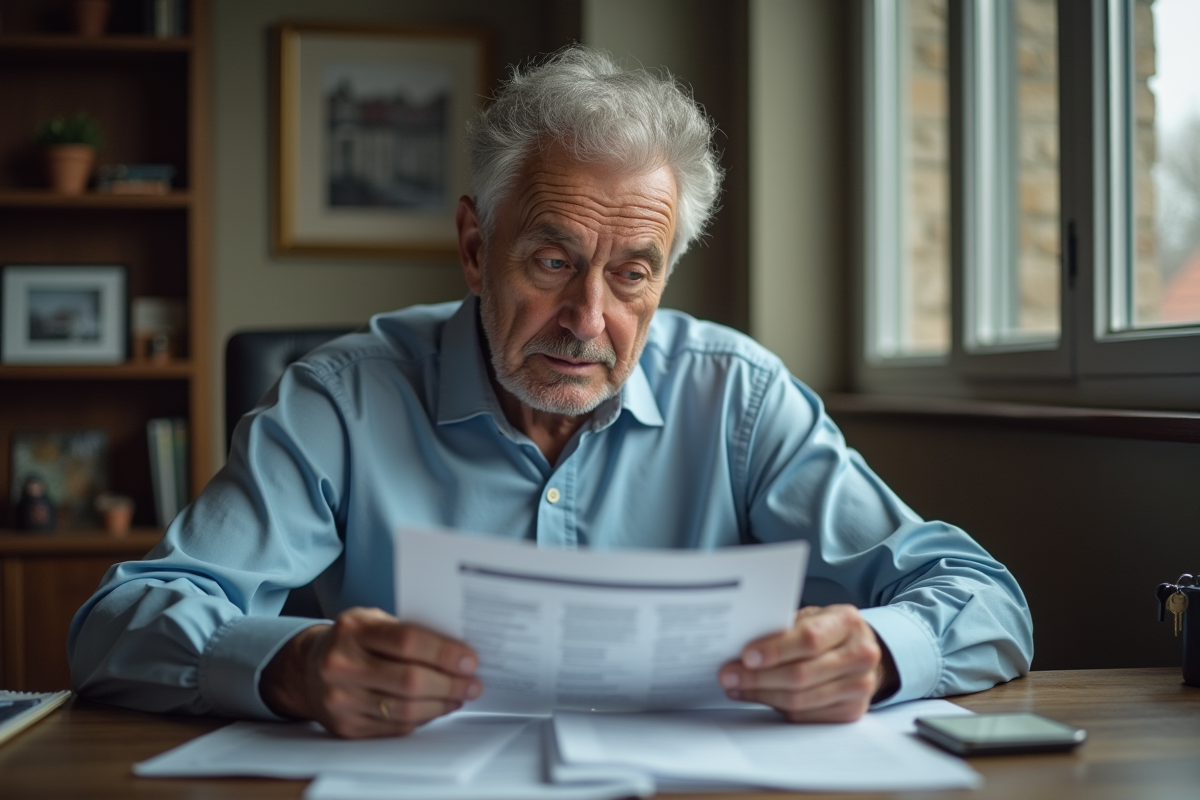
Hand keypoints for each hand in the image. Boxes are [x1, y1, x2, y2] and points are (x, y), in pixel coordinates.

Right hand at [261, 607, 480, 737]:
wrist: (307, 669)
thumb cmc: (351, 640)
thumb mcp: (372, 621)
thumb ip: (408, 631)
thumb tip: (458, 653)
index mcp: (352, 630)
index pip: (407, 642)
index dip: (444, 653)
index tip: (470, 660)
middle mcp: (341, 665)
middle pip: (409, 681)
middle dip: (450, 684)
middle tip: (473, 684)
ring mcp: (340, 699)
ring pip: (405, 710)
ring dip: (441, 705)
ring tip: (459, 696)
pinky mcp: (345, 727)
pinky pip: (395, 728)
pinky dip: (422, 719)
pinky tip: (437, 708)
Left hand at [718, 605, 895, 722]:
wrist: (859, 652)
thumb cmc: (827, 631)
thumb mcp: (812, 617)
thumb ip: (786, 628)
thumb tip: (742, 646)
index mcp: (847, 622)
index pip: (809, 639)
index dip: (775, 650)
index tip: (746, 656)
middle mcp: (861, 655)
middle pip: (802, 674)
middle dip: (759, 677)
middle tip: (729, 676)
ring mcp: (860, 686)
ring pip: (801, 699)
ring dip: (762, 695)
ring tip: (737, 688)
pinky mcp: (852, 711)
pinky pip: (806, 715)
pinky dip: (777, 707)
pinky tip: (758, 697)